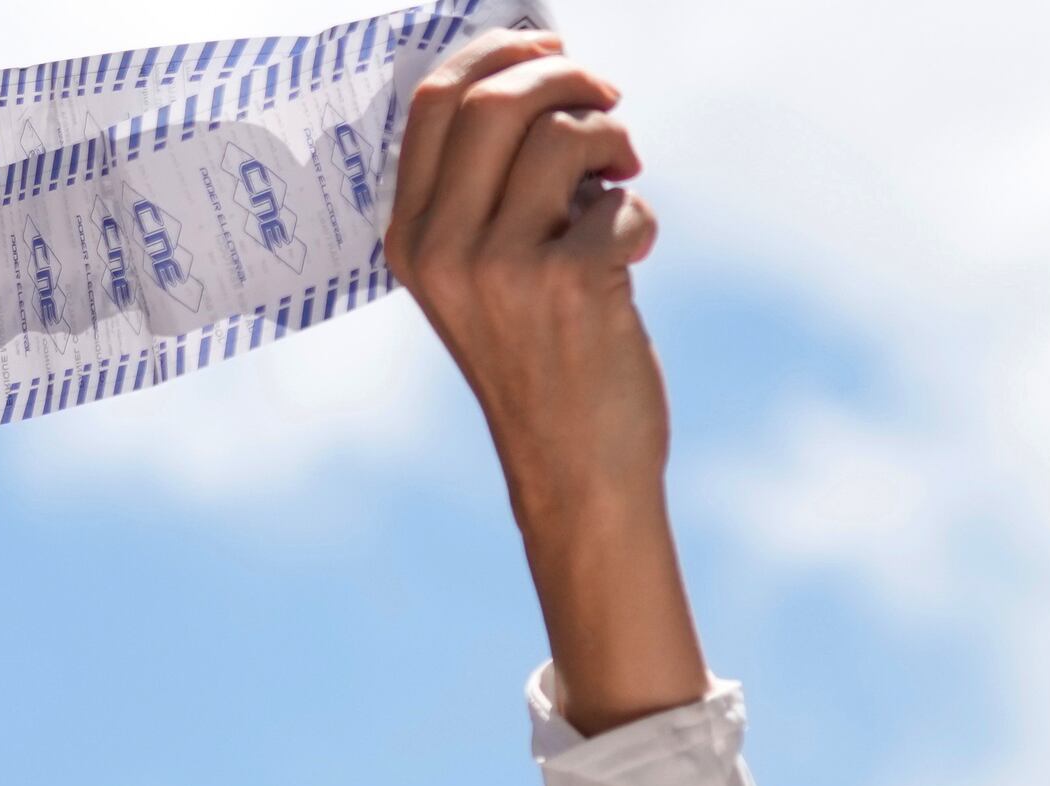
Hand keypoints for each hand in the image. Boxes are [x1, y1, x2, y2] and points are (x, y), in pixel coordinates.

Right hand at [385, 29, 706, 731]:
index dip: (497, 52)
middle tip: (608, 100)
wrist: (575, 474)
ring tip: (623, 180)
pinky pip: (620, 202)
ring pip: (565, 138)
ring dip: (613, 144)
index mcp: (410, 239)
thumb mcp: (480, 281)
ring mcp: (504, 266)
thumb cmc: (541, 368)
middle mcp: (445, 248)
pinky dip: (639, 219)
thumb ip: (488, 192)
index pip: (432, 101)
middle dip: (567, 78)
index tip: (548, 47)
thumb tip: (544, 84)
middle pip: (498, 99)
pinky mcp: (572, 284)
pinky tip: (630, 262)